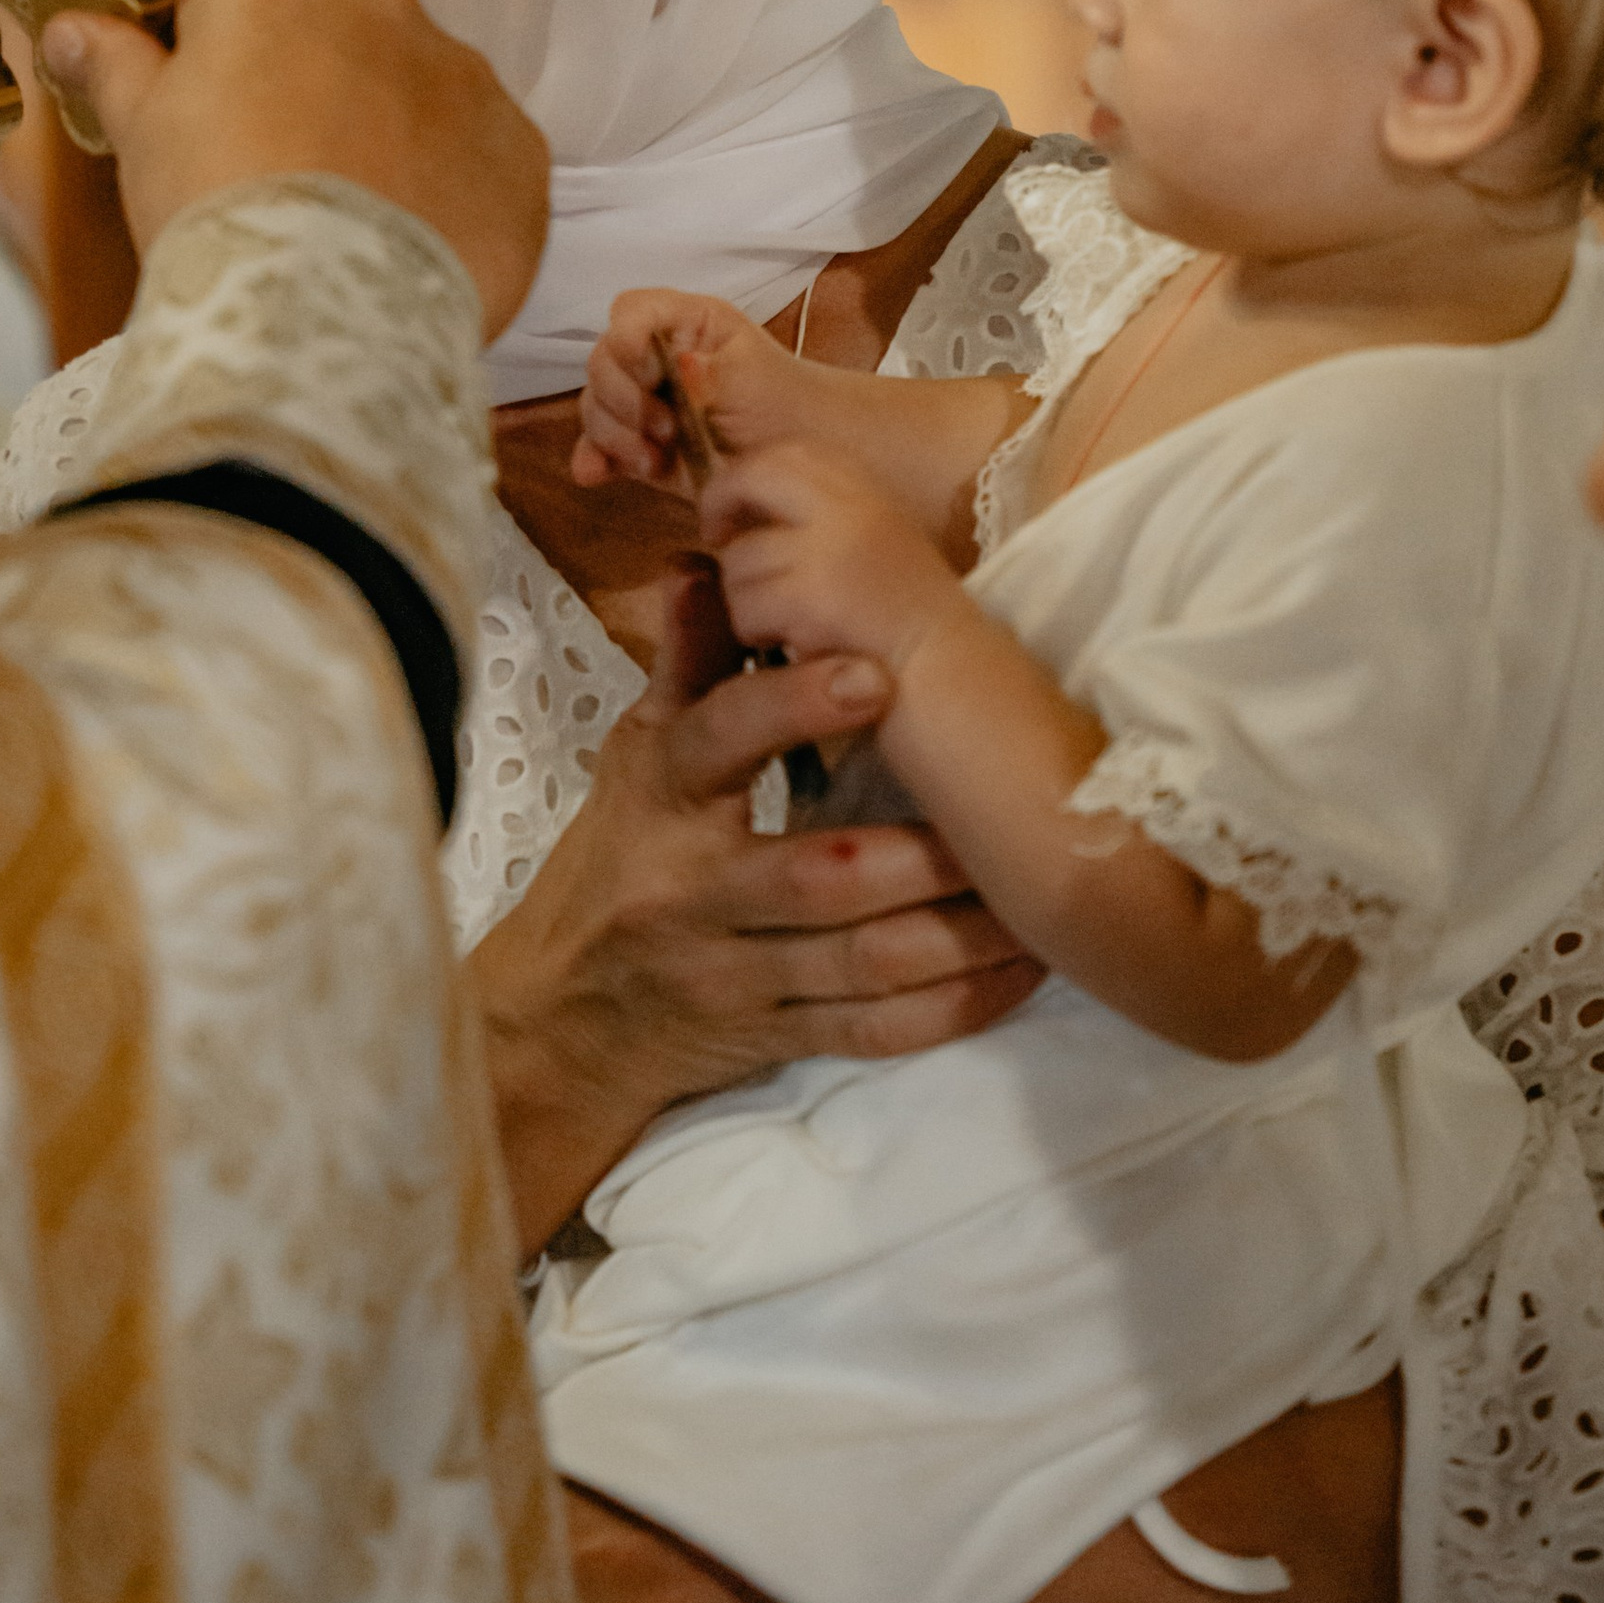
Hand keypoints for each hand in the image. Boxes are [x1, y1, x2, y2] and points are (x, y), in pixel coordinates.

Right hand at [42, 0, 549, 336]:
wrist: (318, 307)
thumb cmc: (214, 206)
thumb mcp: (139, 130)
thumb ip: (112, 62)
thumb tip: (68, 28)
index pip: (245, 7)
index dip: (223, 77)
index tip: (216, 138)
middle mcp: (381, 5)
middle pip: (339, 42)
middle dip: (315, 99)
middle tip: (280, 185)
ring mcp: (460, 75)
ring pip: (416, 97)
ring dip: (389, 143)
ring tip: (346, 227)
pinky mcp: (518, 148)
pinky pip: (482, 158)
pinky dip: (453, 194)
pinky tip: (408, 246)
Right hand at [467, 557, 1043, 1250]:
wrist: (563, 1020)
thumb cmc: (619, 856)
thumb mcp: (636, 756)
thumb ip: (686, 665)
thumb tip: (704, 563)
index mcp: (661, 799)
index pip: (719, 743)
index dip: (794, 708)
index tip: (876, 673)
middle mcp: (693, 892)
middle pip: (817, 878)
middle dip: (923, 852)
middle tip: (1007, 811)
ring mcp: (736, 977)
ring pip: (863, 964)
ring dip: (963, 934)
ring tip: (1040, 895)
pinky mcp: (774, 1039)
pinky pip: (874, 1031)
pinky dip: (954, 1006)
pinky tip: (1019, 972)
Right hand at [574, 287, 817, 493]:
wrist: (792, 451)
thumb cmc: (778, 399)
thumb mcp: (753, 373)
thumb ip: (712, 367)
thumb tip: (680, 366)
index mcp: (679, 322)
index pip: (629, 312)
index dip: (628, 341)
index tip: (653, 374)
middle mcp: (649, 355)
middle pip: (601, 363)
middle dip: (627, 401)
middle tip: (669, 430)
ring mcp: (637, 400)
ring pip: (594, 407)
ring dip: (617, 437)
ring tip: (656, 460)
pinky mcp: (632, 443)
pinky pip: (593, 447)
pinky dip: (592, 459)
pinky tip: (597, 474)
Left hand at [699, 440, 968, 680]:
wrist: (958, 684)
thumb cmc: (914, 631)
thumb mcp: (878, 550)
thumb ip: (828, 521)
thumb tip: (751, 504)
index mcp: (871, 492)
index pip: (791, 452)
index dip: (748, 475)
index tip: (735, 512)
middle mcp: (854, 505)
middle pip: (755, 473)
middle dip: (721, 502)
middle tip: (715, 540)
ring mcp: (835, 547)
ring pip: (739, 558)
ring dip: (742, 596)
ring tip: (780, 625)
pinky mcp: (817, 596)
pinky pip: (747, 605)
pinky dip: (755, 633)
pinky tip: (789, 648)